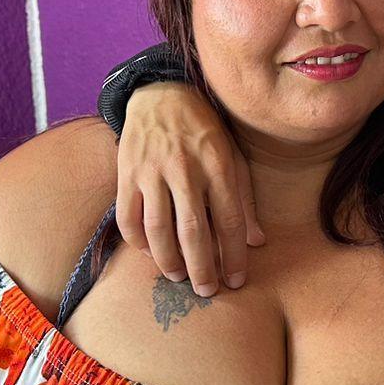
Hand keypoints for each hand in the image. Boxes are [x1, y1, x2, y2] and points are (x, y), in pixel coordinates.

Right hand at [114, 82, 262, 295]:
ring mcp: (152, 171)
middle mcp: (185, 169)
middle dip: (202, 268)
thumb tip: (256, 241)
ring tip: (179, 276)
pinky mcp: (126, 173)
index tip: (235, 280)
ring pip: (158, 229)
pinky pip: (128, 218)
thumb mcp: (233, 155)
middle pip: (193, 231)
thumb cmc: (204, 129)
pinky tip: (151, 253)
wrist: (161, 93)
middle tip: (206, 291)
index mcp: (218, 164)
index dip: (234, 256)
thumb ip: (244, 198)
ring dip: (169, 260)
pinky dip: (138, 243)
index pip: (229, 220)